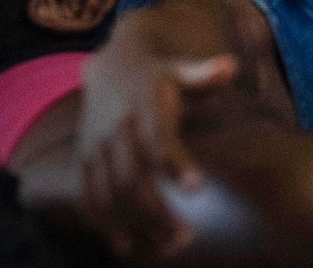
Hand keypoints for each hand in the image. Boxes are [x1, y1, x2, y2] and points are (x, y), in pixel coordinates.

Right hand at [77, 51, 238, 259]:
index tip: (197, 188)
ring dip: (136, 224)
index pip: (157, 138)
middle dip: (157, 211)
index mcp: (142, 106)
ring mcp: (94, 146)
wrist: (109, 66)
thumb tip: (230, 65)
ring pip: (109, 193)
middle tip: (186, 237)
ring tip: (167, 247)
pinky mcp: (82, 160)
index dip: (175, 164)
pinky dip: (101, 223)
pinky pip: (86, 195)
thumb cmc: (156, 76)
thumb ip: (203, 74)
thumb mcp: (178, 70)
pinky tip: (125, 245)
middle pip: (132, 177)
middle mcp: (115, 128)